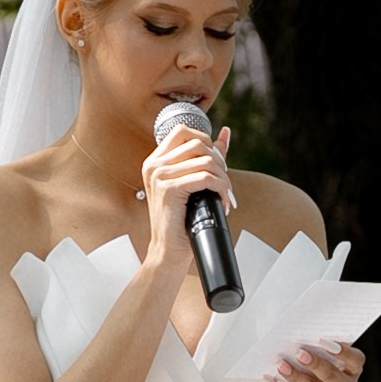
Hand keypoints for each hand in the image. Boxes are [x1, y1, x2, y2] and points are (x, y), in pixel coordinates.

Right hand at [140, 115, 233, 272]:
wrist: (168, 250)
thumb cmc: (181, 220)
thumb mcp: (191, 183)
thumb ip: (206, 156)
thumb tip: (226, 133)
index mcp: (155, 161)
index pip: (183, 131)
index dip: (206, 141)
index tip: (216, 164)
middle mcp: (154, 165)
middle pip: (198, 142)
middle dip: (219, 161)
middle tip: (223, 183)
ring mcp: (159, 176)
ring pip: (206, 161)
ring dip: (223, 178)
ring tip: (224, 195)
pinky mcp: (169, 189)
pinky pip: (206, 178)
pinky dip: (221, 189)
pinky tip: (222, 202)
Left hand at [264, 336, 363, 381]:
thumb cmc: (328, 380)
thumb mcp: (335, 367)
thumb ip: (325, 354)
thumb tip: (300, 338)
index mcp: (353, 371)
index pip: (355, 360)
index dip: (342, 351)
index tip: (322, 341)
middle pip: (332, 376)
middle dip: (315, 364)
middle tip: (299, 352)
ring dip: (295, 376)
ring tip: (281, 365)